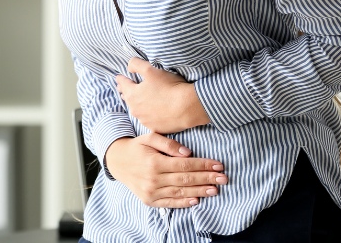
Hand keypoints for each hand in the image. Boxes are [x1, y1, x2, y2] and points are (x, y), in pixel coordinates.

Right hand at [104, 133, 226, 207]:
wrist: (117, 161)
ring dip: (200, 191)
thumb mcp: (149, 137)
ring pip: (180, 192)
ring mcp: (151, 192)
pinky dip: (183, 203)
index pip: (185, 165)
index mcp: (155, 162)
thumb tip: (188, 153)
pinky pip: (169, 203)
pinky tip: (196, 200)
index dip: (203, 165)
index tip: (218, 165)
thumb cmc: (136, 147)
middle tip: (223, 179)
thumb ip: (168, 144)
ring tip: (215, 190)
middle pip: (186, 179)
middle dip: (207, 179)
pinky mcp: (149, 200)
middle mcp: (154, 179)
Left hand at [115, 57, 209, 133]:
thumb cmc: (169, 87)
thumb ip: (136, 65)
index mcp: (132, 94)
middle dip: (126, 92)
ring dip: (136, 105)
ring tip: (137, 101)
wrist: (187, 107)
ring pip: (137, 111)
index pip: (122, 84)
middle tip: (123, 89)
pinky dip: (148, 115)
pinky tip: (152, 112)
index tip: (119, 77)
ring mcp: (145, 120)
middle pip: (128, 98)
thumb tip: (129, 67)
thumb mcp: (151, 70)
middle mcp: (135, 110)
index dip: (121, 79)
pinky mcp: (155, 128)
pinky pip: (148, 120)